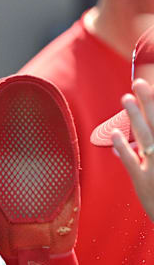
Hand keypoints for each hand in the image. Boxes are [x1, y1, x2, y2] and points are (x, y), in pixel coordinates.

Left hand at [112, 79, 153, 219]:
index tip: (149, 85)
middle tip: (138, 82)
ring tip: (125, 97)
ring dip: (135, 117)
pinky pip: (132, 162)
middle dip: (149, 102)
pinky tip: (115, 133)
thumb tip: (125, 145)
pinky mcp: (144, 182)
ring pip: (146, 137)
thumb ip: (141, 157)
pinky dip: (123, 148)